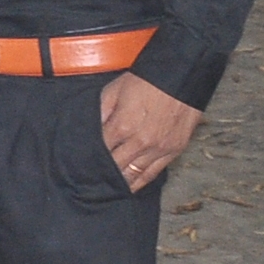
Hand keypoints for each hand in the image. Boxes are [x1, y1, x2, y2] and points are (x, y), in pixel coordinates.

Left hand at [99, 72, 200, 192]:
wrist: (181, 76)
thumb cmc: (147, 80)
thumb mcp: (114, 91)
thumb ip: (100, 112)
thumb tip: (90, 130)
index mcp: (122, 126)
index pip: (100, 151)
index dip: (89, 158)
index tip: (81, 163)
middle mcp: (140, 142)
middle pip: (115, 167)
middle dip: (101, 173)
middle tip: (90, 179)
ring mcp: (159, 148)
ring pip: (134, 175)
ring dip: (119, 182)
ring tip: (107, 188)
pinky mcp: (174, 150)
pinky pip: (154, 173)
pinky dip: (140, 181)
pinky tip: (130, 186)